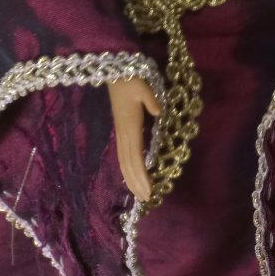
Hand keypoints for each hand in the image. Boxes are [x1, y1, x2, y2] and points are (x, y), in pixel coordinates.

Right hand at [107, 77, 160, 201]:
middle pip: (129, 164)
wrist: (116, 75)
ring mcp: (121, 134)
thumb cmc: (131, 80)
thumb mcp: (143, 87)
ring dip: (131, 179)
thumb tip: (159, 112)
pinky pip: (123, 155)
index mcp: (131, 127)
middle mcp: (125, 134)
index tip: (148, 190)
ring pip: (124, 162)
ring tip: (139, 195)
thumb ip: (151, 100)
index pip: (136, 157)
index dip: (141, 175)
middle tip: (147, 199)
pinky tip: (130, 176)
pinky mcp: (121, 131)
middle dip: (137, 183)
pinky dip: (126, 169)